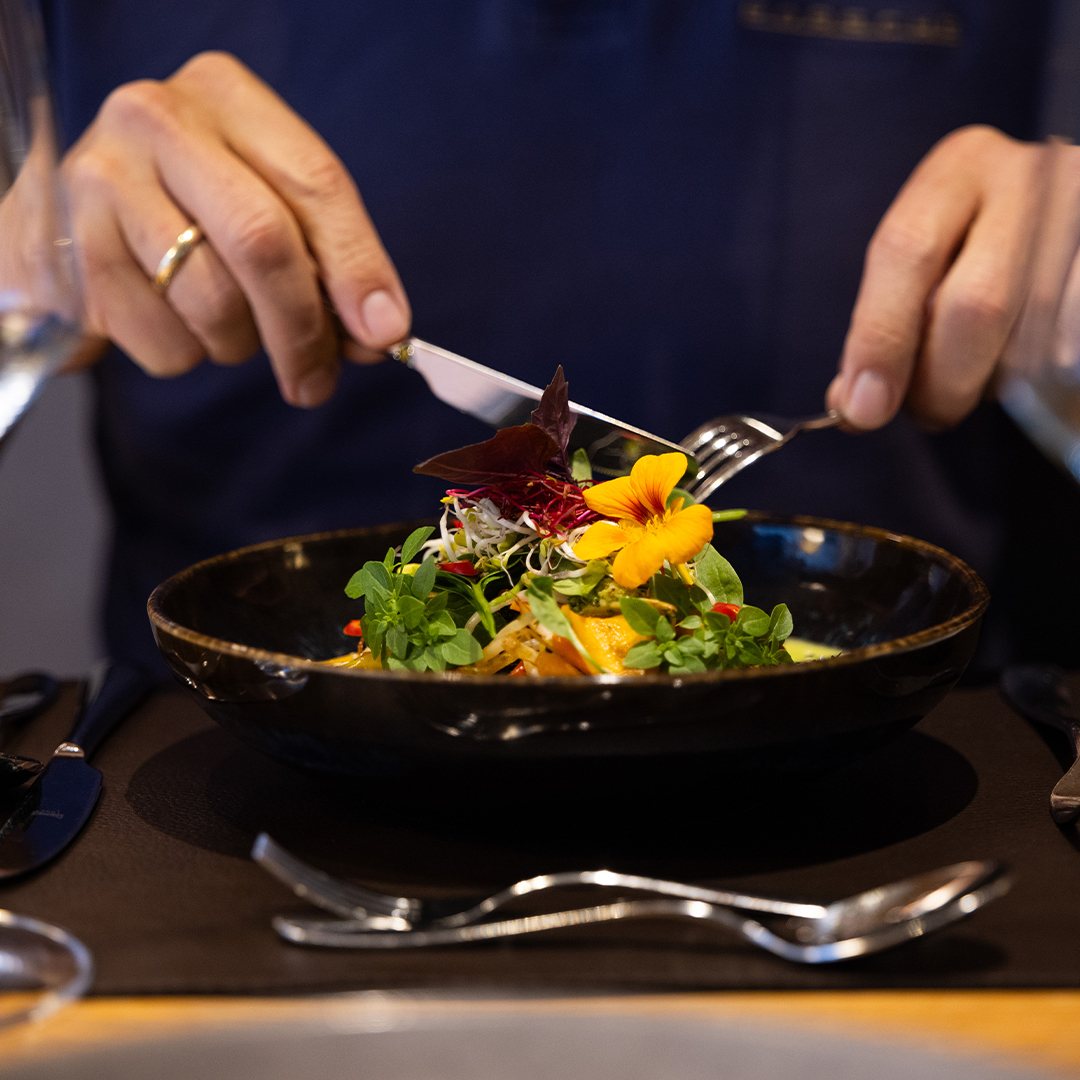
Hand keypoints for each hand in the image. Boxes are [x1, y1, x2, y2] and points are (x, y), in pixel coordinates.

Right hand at [62, 51, 409, 405]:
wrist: (83, 215)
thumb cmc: (198, 208)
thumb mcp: (269, 204)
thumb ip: (330, 261)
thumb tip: (380, 333)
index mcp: (228, 96)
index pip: (316, 184)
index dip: (359, 267)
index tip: (387, 333)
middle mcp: (160, 120)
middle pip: (261, 242)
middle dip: (304, 330)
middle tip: (317, 383)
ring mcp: (105, 181)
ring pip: (212, 301)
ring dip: (241, 345)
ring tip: (233, 332)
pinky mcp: (76, 250)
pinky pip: (164, 340)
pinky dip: (187, 355)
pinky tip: (175, 322)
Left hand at [827, 125, 1043, 430]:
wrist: (1058, 227)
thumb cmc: (973, 258)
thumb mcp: (920, 269)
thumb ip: (882, 328)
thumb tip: (855, 405)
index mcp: (960, 167)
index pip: (906, 251)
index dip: (880, 339)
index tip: (863, 407)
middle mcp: (1032, 176)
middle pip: (977, 303)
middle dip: (941, 382)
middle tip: (928, 411)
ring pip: (1034, 339)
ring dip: (996, 385)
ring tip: (980, 382)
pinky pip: (1071, 351)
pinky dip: (1043, 381)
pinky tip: (1029, 374)